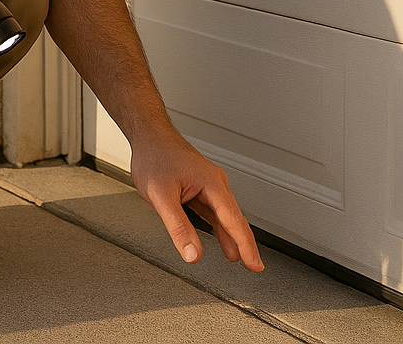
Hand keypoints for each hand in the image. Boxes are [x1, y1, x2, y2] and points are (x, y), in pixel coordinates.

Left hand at [130, 129, 264, 271]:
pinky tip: (222, 238)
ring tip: (241, 258)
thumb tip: (192, 253)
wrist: (148, 136)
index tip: (254, 264)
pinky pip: (214, 211)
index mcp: (212, 184)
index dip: (246, 245)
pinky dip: (220, 226)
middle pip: (235, 218)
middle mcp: (214, 183)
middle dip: (246, 244)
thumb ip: (178, 227)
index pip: (234, 221)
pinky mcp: (199, 186)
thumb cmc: (154, 156)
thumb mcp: (161, 196)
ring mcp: (208, 184)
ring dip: (233, 237)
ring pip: (225, 216)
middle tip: (254, 266)